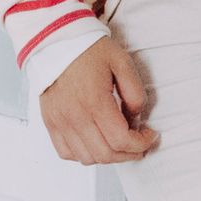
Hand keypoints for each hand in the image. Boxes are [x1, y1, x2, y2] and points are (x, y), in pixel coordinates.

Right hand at [39, 35, 160, 164]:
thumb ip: (135, 92)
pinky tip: (95, 142)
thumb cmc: (89, 50)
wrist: (56, 42)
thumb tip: (136, 117)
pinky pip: (66, 152)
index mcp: (94, 101)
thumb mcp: (122, 62)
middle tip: (139, 144)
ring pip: (87, 158)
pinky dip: (83, 155)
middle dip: (129, 154)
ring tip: (118, 143)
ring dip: (108, 156)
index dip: (141, 144)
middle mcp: (74, 116)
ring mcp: (60, 121)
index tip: (150, 136)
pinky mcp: (50, 122)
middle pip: (106, 154)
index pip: (121, 140)